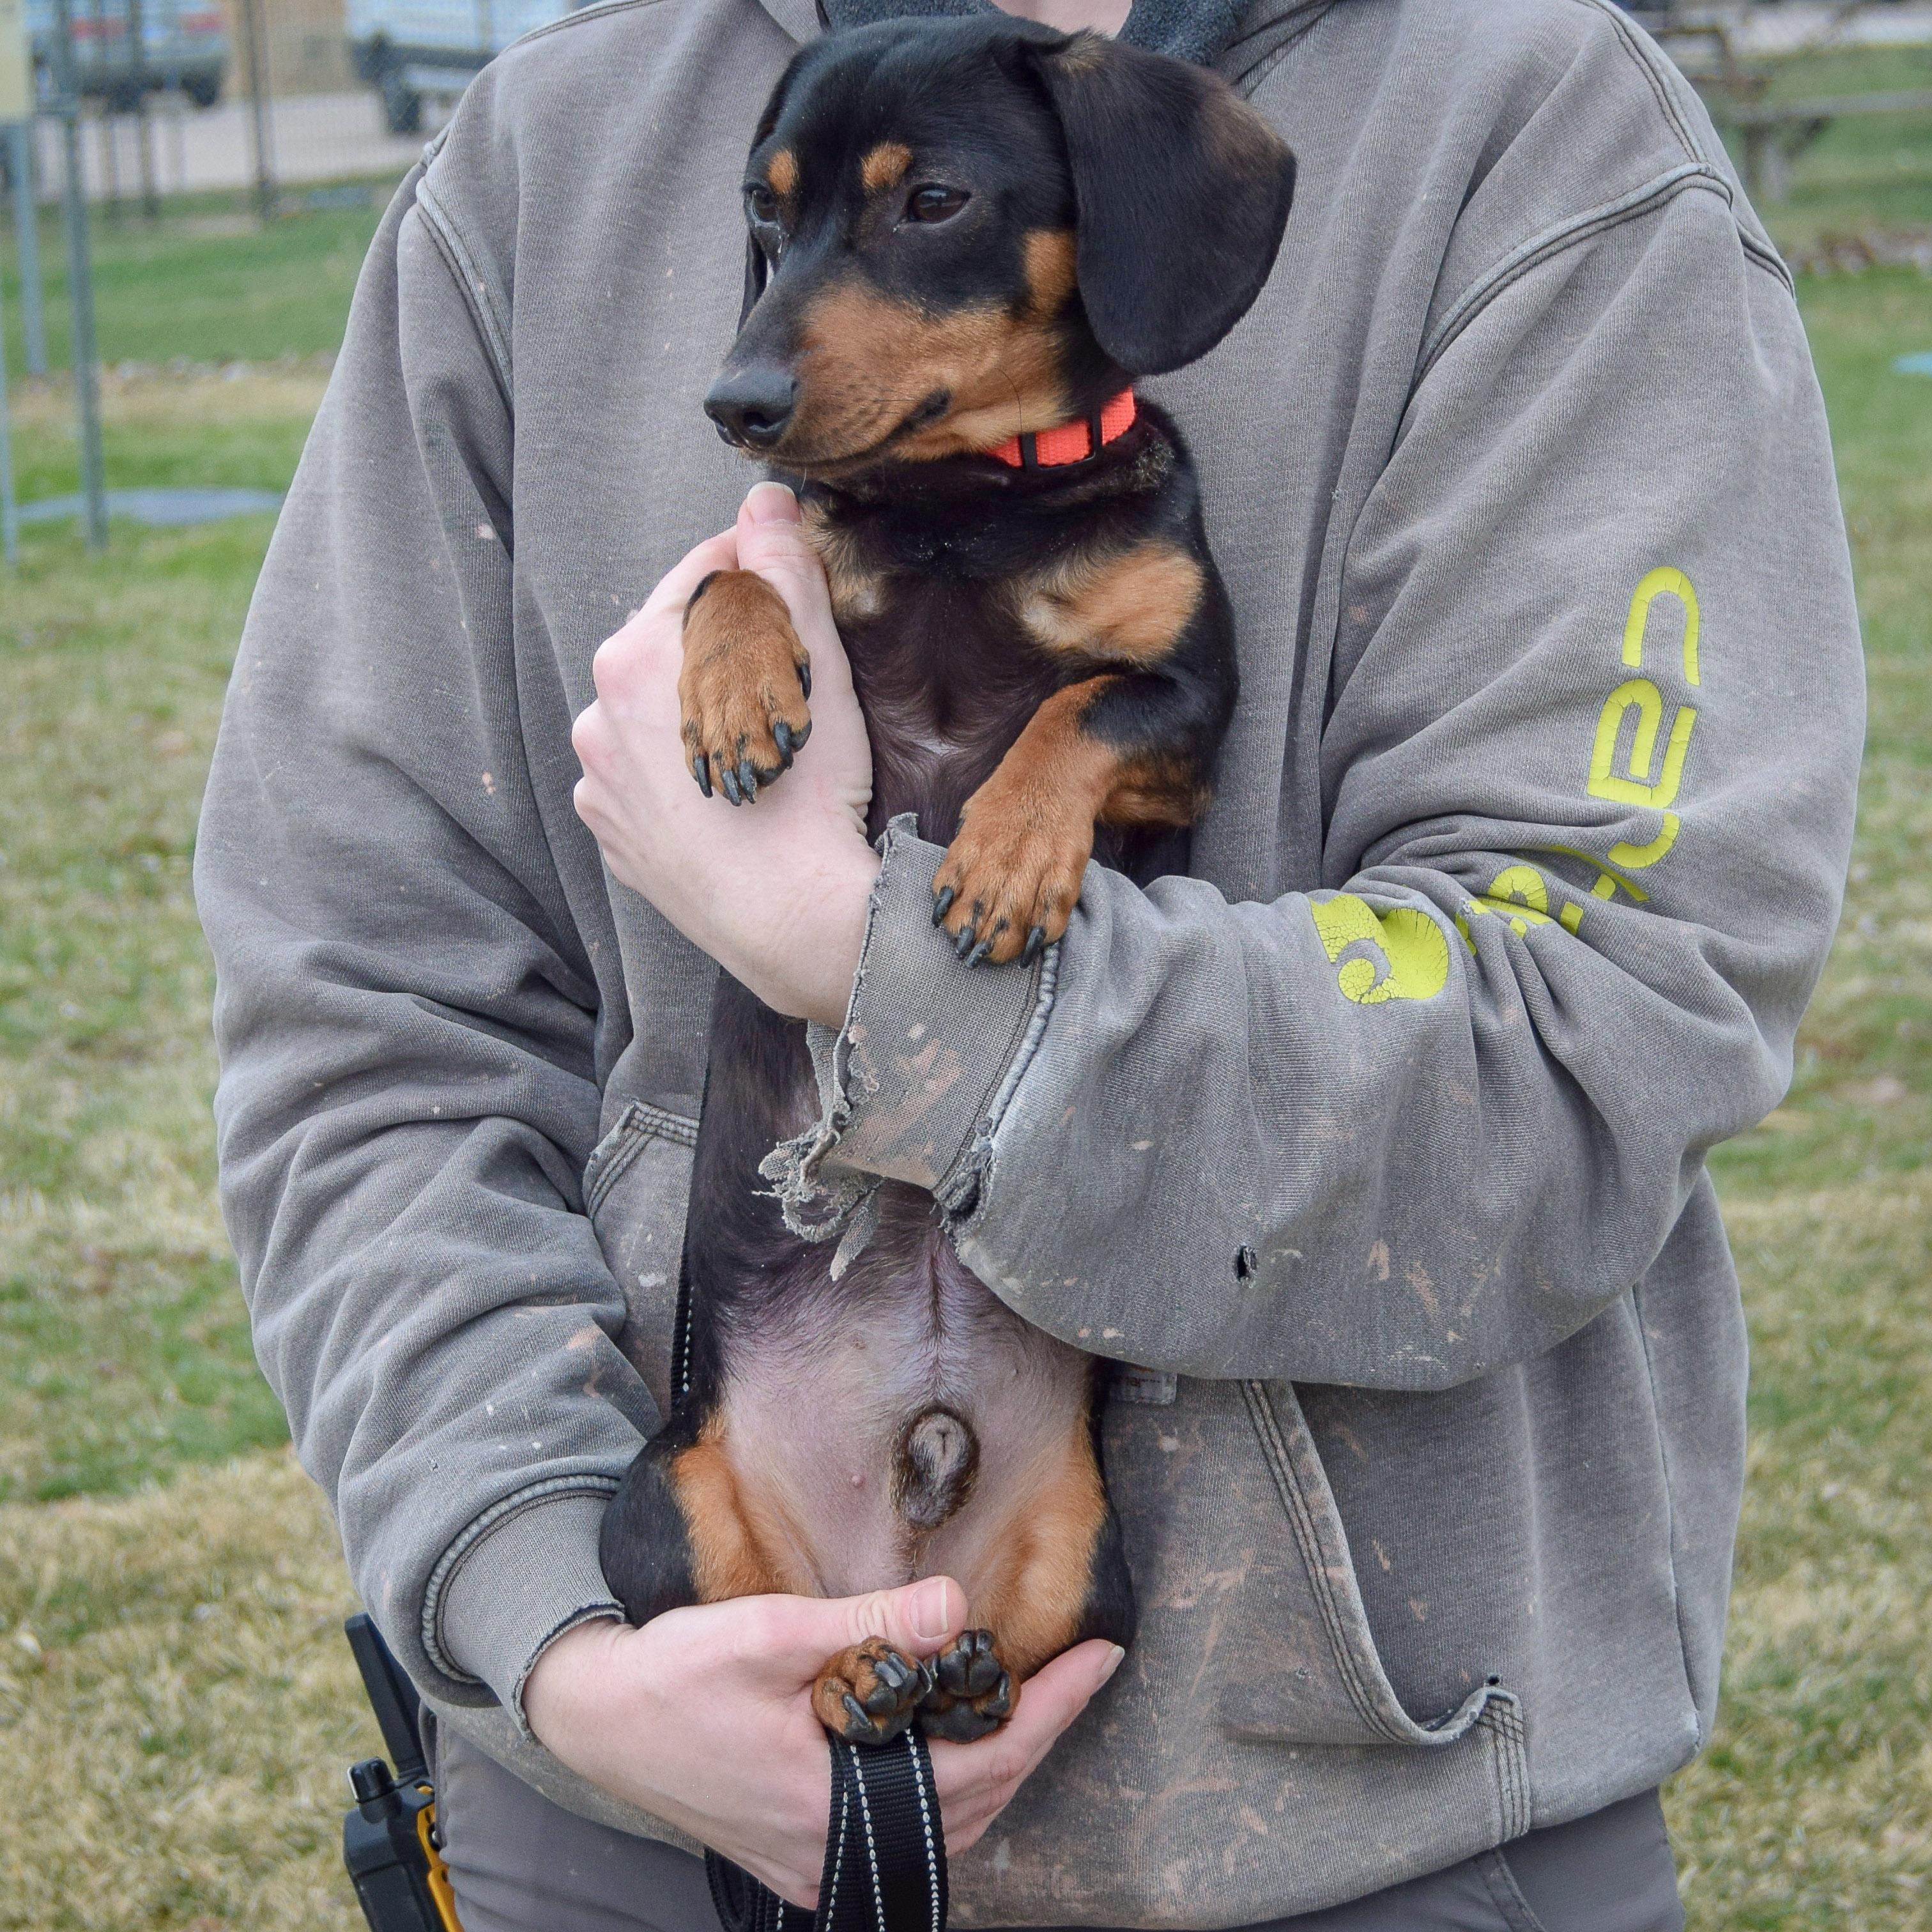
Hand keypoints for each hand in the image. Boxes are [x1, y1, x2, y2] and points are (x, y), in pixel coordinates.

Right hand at [525, 1581, 1122, 1908]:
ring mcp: (816, 1856)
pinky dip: (952, 1780)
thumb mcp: (768, 1634)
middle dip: (1037, 1732)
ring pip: (946, 1821)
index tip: (1099, 1657)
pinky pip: (909, 1821)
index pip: (978, 1765)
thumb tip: (954, 1609)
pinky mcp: (803, 1843)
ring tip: (1040, 1695)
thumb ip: (864, 1625)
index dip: (1047, 1710)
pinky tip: (962, 1734)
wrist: (596, 1716)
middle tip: (1085, 1668)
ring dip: (999, 1760)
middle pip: (974, 1803)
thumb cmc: (673, 1675)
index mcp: (830, 1806)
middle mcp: (832, 1850)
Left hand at [572, 485, 879, 1025]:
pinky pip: (645, 781)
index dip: (758, 576)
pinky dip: (681, 776)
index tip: (796, 600)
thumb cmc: (806, 792)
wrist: (791, 919)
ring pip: (656, 716)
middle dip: (726, 650)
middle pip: (672, 646)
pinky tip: (728, 795)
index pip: (700, 575)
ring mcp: (597, 782)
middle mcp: (596, 714)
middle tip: (787, 687)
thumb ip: (782, 569)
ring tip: (758, 749)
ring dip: (699, 714)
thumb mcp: (810, 665)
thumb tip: (763, 497)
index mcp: (635, 656)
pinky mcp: (612, 836)